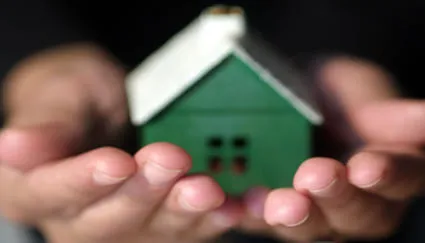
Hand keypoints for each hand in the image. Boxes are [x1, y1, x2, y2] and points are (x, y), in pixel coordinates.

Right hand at [0, 44, 241, 242]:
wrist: (104, 110)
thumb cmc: (76, 97)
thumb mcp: (58, 93)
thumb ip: (46, 122)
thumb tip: (14, 147)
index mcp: (31, 185)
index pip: (49, 192)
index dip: (82, 181)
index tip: (114, 163)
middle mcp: (73, 217)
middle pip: (104, 220)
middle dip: (143, 192)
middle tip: (171, 160)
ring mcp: (117, 226)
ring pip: (147, 231)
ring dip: (180, 213)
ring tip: (206, 190)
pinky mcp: (153, 226)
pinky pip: (180, 232)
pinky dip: (206, 222)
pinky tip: (227, 208)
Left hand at [238, 57, 424, 241]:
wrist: (281, 93)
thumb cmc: (328, 93)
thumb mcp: (355, 90)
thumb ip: (384, 110)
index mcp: (388, 169)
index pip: (402, 178)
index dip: (390, 175)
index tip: (368, 165)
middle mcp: (354, 200)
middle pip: (357, 215)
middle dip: (337, 198)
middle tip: (315, 176)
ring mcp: (311, 211)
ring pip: (310, 227)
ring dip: (295, 216)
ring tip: (277, 202)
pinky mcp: (267, 211)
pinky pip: (257, 219)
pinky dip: (247, 213)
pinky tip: (238, 201)